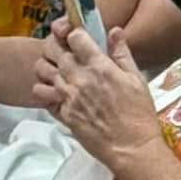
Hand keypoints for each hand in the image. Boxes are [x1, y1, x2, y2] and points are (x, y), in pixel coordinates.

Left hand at [32, 22, 158, 160]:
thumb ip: (122, 54)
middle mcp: (80, 79)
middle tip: (61, 49)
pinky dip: (44, 91)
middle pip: (53, 50)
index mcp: (100, 67)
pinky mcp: (62, 114)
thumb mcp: (136, 79)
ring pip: (42, 72)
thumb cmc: (138, 115)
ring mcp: (68, 97)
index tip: (75, 36)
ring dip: (46, 66)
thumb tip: (115, 32)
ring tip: (55, 70)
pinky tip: (54, 91)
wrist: (130, 148)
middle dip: (54, 45)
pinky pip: (42, 96)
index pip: (75, 37)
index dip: (72, 32)